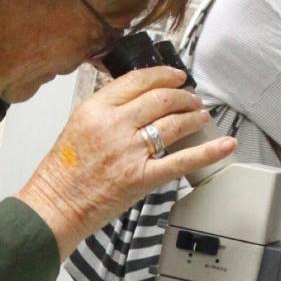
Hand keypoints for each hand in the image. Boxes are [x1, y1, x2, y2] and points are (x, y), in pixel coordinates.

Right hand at [16, 66, 234, 257]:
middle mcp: (114, 125)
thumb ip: (106, 110)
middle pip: (161, 98)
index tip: (176, 77)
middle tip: (192, 98)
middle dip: (184, 95)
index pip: (138, 80)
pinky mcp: (142, 177)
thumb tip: (137, 100)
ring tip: (202, 115)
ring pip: (174, 123)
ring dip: (194, 116)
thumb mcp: (78, 125)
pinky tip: (225, 144)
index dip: (164, 74)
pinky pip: (182, 160)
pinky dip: (208, 151)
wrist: (54, 205)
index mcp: (96, 108)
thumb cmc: (62, 172)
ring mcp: (130, 151)